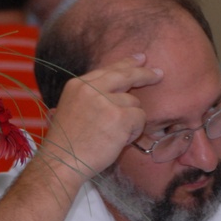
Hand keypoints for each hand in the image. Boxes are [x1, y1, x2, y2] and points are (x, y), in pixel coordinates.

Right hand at [41, 54, 162, 175]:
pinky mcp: (120, 116)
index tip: (140, 58)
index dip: (125, 63)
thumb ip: (91, 97)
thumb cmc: (68, 144)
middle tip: (159, 73)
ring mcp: (106, 101)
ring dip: (130, 121)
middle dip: (144, 74)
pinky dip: (134, 132)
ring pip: (135, 104)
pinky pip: (140, 118)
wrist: (62, 162)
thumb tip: (115, 89)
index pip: (108, 69)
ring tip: (111, 135)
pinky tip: (118, 140)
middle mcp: (91, 89)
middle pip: (126, 75)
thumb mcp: (71, 109)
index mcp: (77, 85)